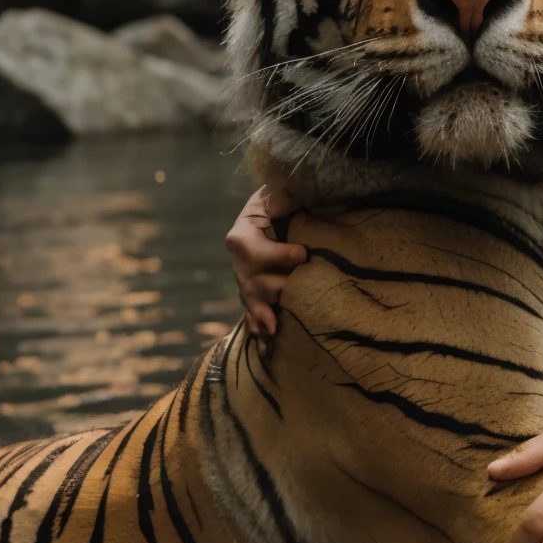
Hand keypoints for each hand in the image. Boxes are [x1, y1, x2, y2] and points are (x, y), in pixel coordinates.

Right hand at [225, 184, 306, 343]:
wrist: (272, 215)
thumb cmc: (278, 201)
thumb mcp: (277, 192)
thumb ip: (281, 194)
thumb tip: (286, 196)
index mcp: (242, 234)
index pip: (255, 249)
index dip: (278, 253)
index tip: (303, 255)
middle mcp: (239, 261)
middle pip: (253, 280)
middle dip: (275, 288)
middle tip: (295, 293)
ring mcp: (245, 281)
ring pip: (252, 300)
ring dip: (262, 315)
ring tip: (273, 327)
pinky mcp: (254, 294)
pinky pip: (253, 315)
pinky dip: (259, 332)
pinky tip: (266, 349)